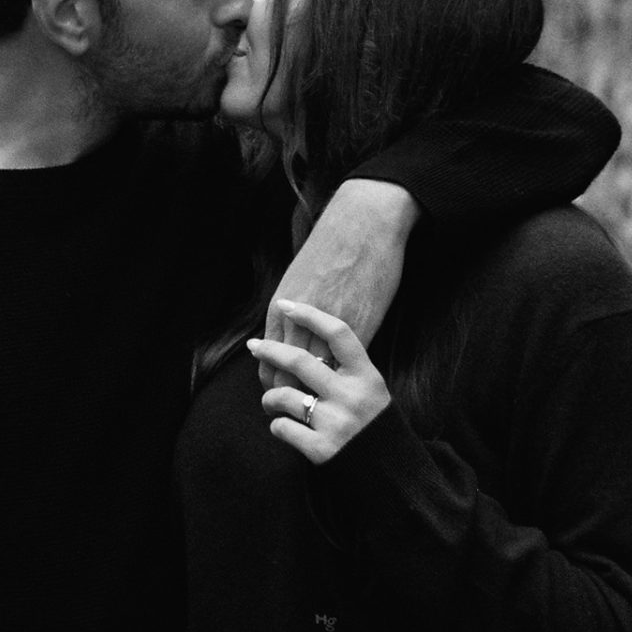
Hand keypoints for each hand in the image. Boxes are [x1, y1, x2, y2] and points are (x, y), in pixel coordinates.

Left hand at [248, 299, 390, 463]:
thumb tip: (307, 341)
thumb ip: (347, 370)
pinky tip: (282, 426)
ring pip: (284, 396)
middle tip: (254, 346)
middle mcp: (352, 396)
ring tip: (270, 401)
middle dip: (270, 350)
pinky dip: (277, 425)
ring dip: (269, 397)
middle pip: (300, 361)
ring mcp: (337, 423)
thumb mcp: (372, 391)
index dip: (310, 315)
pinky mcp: (322, 450)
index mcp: (367, 377)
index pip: (338, 333)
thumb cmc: (375, 426)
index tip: (286, 305)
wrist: (392, 476)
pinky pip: (282, 428)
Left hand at [261, 178, 416, 385]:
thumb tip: (288, 339)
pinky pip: (342, 365)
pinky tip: (344, 387)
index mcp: (281, 309)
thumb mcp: (298, 281)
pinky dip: (341, 378)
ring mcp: (329, 327)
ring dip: (312, 393)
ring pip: (311, 378)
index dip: (273, 378)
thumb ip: (291, 314)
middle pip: (286, 374)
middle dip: (289, 393)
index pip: (269, 360)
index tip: (280, 387)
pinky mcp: (359, 328)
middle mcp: (300, 321)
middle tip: (297, 405)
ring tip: (317, 404)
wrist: (362, 226)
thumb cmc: (330, 250)